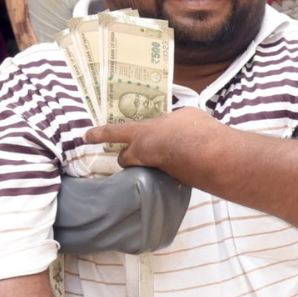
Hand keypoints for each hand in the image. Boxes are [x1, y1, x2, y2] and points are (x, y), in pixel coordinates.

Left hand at [84, 107, 223, 176]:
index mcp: (143, 133)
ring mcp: (159, 169)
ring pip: (147, 167)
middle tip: (133, 154)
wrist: (211, 158)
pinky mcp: (175, 181)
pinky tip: (188, 163)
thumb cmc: (194, 130)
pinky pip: (169, 172)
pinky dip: (175, 167)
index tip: (86, 136)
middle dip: (127, 156)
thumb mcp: (184, 115)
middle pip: (125, 158)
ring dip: (150, 164)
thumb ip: (172, 121)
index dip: (99, 134)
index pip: (114, 132)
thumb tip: (175, 126)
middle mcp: (145, 154)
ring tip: (165, 158)